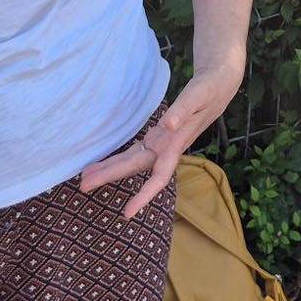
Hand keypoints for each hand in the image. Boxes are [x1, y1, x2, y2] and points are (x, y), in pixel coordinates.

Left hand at [81, 65, 241, 217]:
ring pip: (132, 160)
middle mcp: (166, 148)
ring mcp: (161, 143)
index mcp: (176, 144)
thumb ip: (183, 110)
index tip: (126, 214)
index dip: (143, 196)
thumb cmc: (209, 91)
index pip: (159, 177)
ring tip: (86, 175)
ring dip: (110, 169)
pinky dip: (118, 158)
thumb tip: (168, 125)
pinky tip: (105, 163)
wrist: (218, 86)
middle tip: (83, 185)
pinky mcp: (157, 136)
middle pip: (135, 167)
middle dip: (109, 176)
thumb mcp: (199, 96)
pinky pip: (134, 150)